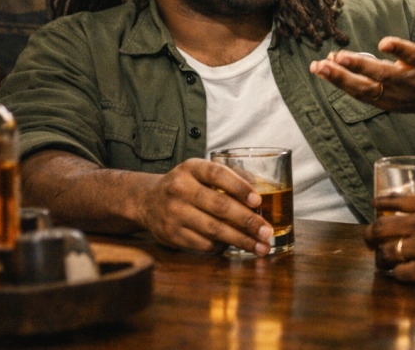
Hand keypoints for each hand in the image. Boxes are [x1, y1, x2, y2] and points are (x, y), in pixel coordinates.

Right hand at [135, 158, 273, 254]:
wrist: (147, 201)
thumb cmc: (186, 184)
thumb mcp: (201, 171)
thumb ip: (229, 175)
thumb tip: (260, 186)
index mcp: (191, 168)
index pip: (218, 174)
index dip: (240, 187)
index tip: (258, 201)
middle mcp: (180, 189)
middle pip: (220, 206)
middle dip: (248, 221)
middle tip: (267, 232)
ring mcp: (174, 213)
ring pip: (213, 229)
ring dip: (241, 240)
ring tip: (261, 247)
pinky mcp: (171, 234)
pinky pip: (203, 243)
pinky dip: (222, 246)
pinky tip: (236, 246)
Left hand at [309, 0, 414, 119]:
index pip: (414, 56)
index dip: (400, 50)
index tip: (383, 42)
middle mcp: (411, 81)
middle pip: (384, 76)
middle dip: (361, 67)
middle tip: (339, 55)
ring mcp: (396, 95)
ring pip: (366, 89)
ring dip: (341, 79)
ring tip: (318, 65)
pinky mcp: (383, 103)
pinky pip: (359, 94)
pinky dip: (340, 83)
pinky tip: (322, 68)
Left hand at [366, 193, 414, 287]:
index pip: (395, 200)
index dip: (380, 203)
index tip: (374, 207)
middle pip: (381, 228)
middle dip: (370, 235)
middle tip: (369, 240)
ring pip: (386, 253)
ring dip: (382, 259)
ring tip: (383, 262)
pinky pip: (400, 274)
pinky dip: (397, 275)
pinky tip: (398, 276)